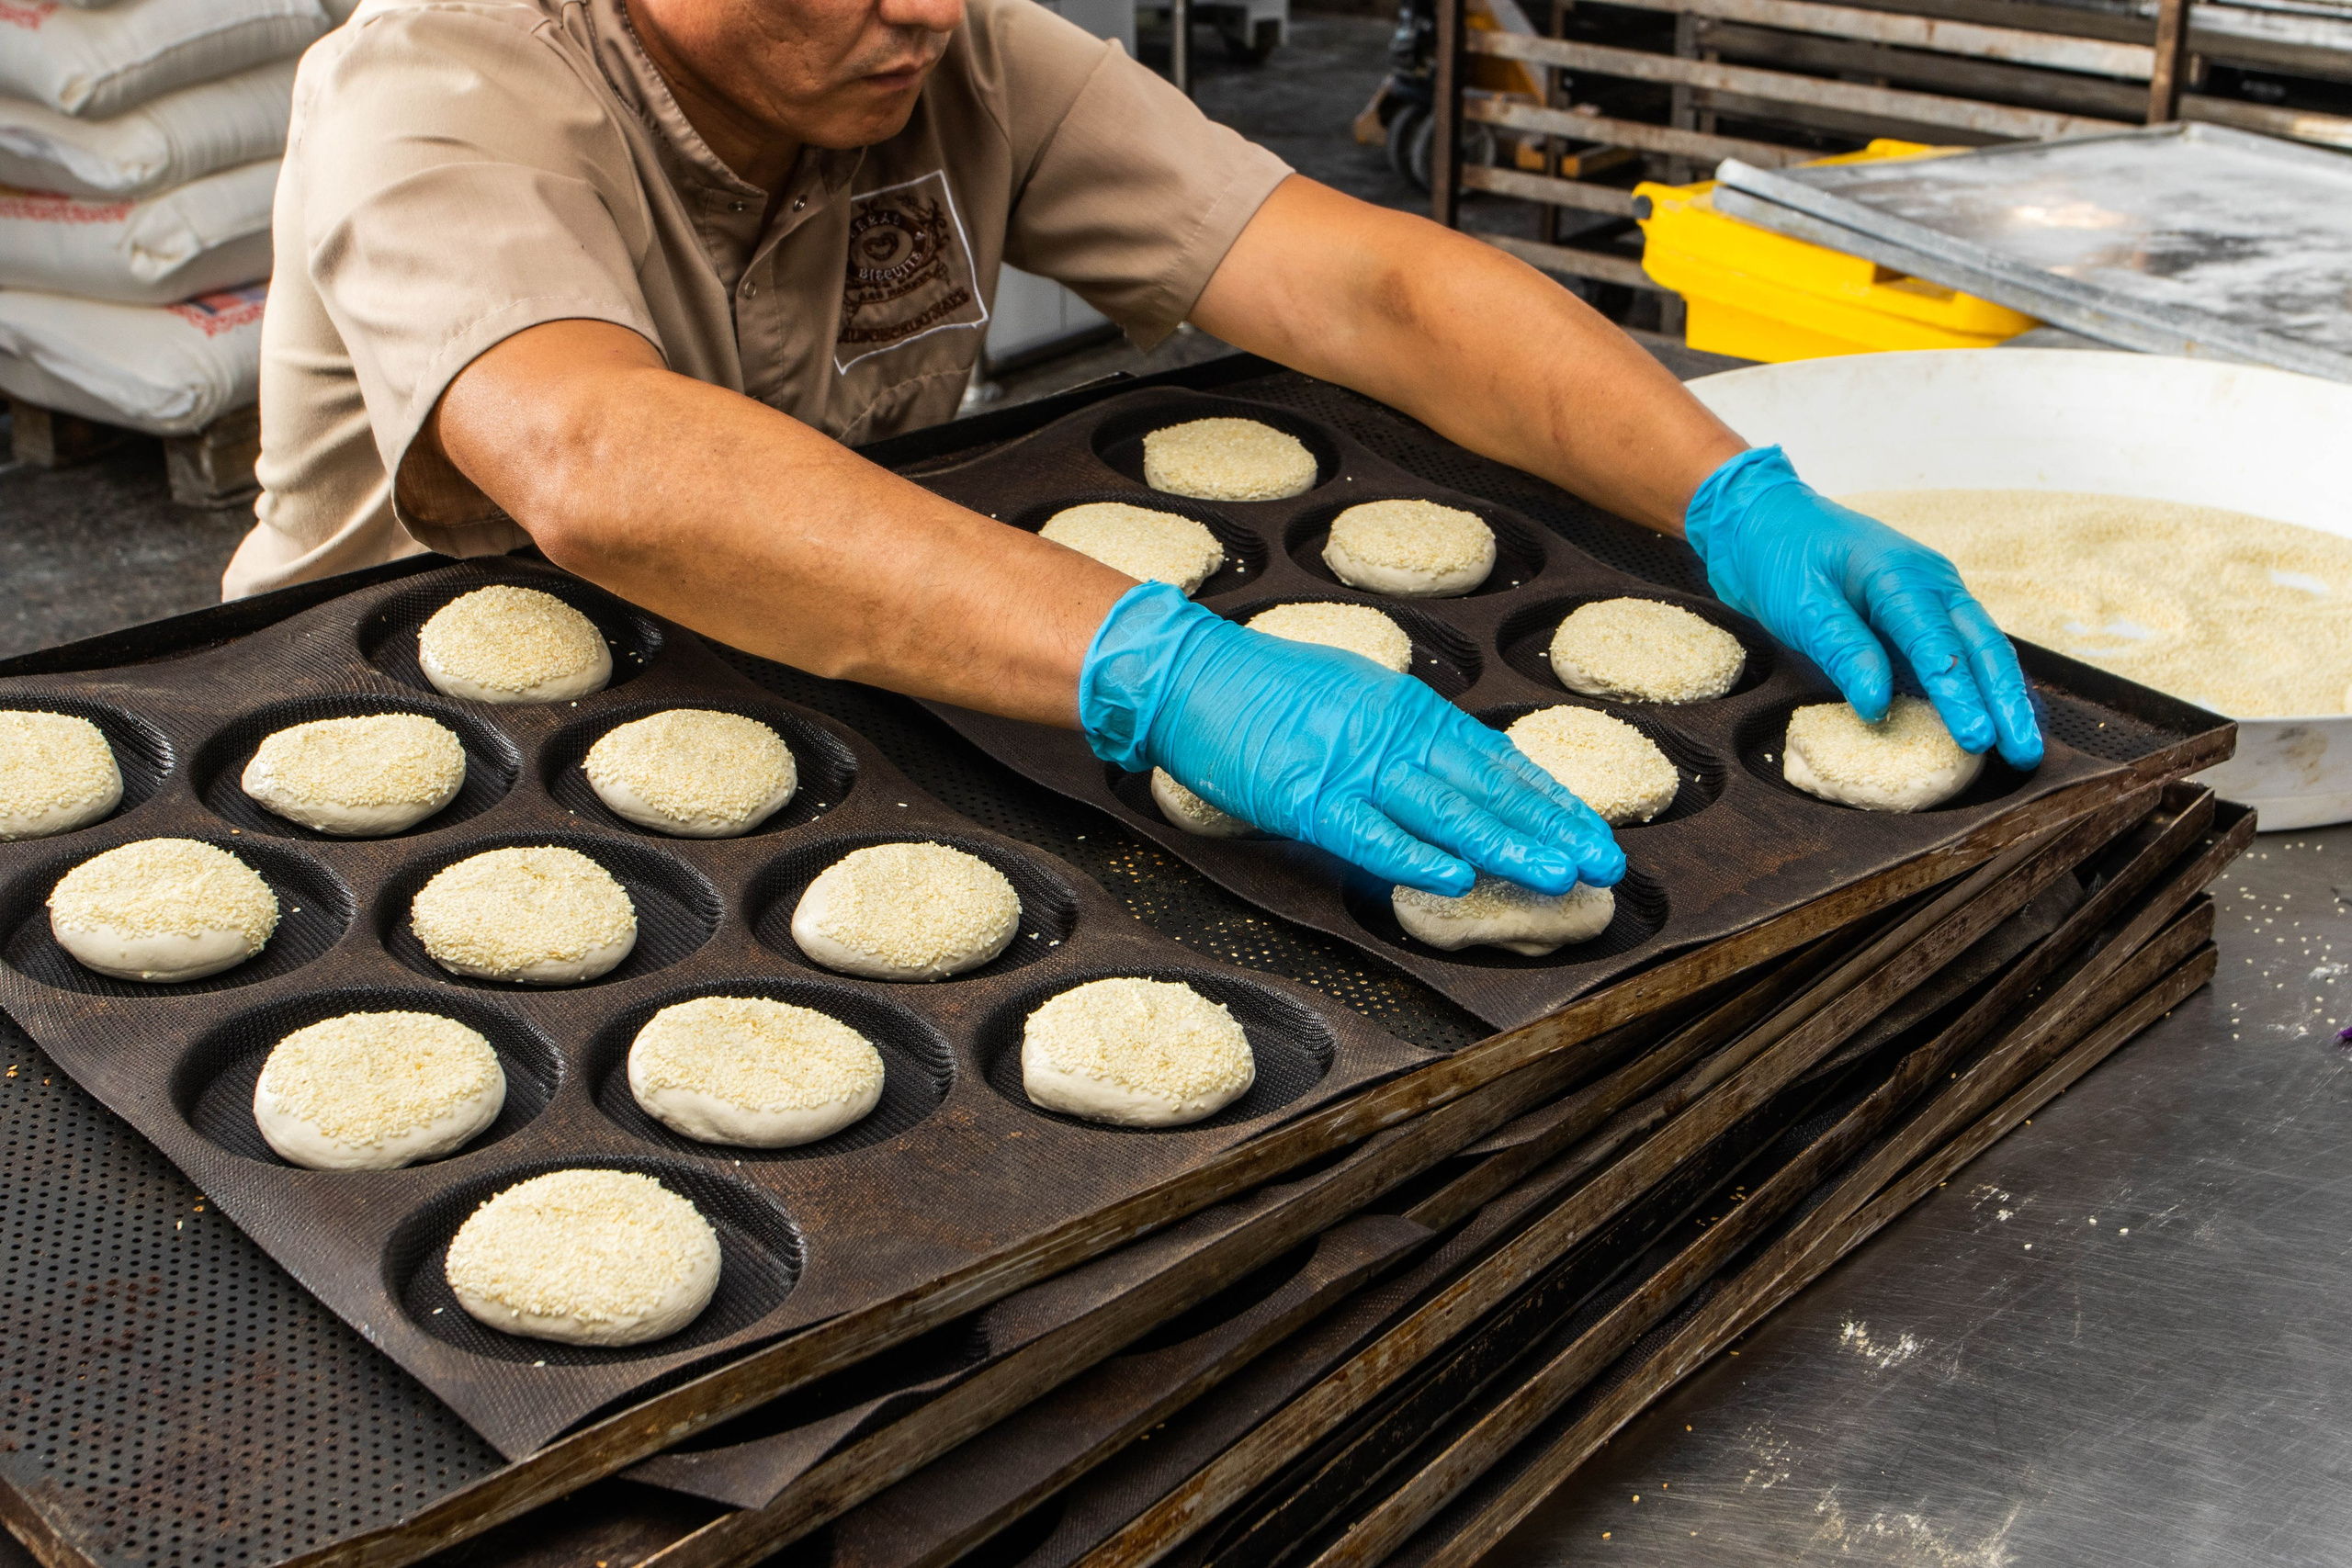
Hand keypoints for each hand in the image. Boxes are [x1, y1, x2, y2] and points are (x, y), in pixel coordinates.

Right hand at [1079, 583, 1625, 895]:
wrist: (1187, 674)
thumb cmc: (1264, 689)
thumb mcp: (1355, 695)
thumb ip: (1406, 734)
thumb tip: (1456, 772)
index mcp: (1409, 710)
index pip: (1497, 762)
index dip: (1550, 801)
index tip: (1594, 834)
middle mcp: (1392, 733)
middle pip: (1487, 788)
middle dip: (1551, 828)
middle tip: (1606, 866)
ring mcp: (1350, 764)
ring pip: (1443, 811)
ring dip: (1505, 846)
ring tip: (1557, 876)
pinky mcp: (1303, 796)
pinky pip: (1368, 833)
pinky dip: (1413, 857)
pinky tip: (1457, 879)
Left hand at [1684, 447, 2042, 768]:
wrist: (1770, 520)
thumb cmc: (1782, 558)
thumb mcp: (1801, 603)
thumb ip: (1843, 648)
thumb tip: (1876, 705)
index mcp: (1899, 575)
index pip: (1937, 643)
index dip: (1958, 694)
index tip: (1976, 737)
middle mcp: (1932, 583)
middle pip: (1980, 647)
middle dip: (2006, 702)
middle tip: (2025, 754)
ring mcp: (1936, 597)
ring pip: (1982, 650)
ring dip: (2006, 698)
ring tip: (2026, 748)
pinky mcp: (1927, 614)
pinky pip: (1963, 652)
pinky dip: (1984, 685)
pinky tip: (2001, 720)